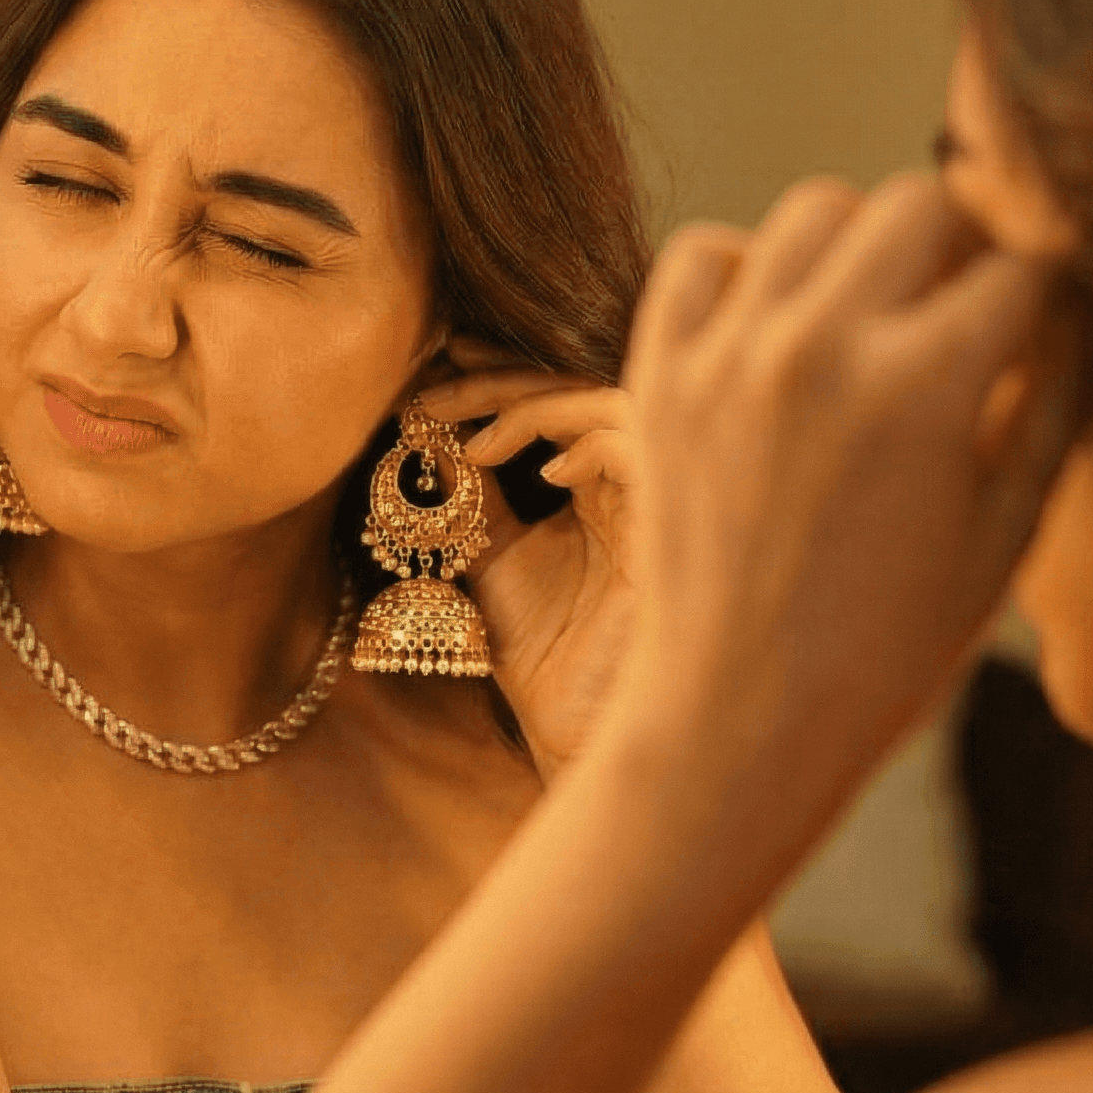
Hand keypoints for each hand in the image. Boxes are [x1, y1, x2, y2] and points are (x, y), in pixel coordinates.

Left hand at [419, 331, 657, 774]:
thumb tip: (425, 428)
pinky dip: (590, 443)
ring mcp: (653, 500)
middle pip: (576, 386)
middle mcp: (628, 481)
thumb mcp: (488, 554)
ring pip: (613, 403)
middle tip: (434, 395)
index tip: (433, 364)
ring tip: (479, 442)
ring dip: (540, 405)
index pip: (549, 397)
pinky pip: (641, 449)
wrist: (575, 728)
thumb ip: (467, 493)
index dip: (495, 371)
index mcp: (592, 482)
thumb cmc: (545, 653)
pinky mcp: (667, 529)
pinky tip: (545, 474)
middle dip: (500, 381)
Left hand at [608, 172, 1083, 816]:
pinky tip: (778, 327)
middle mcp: (820, 345)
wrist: (739, 719)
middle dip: (964, 245)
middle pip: (921, 200)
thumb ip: (1057, 404)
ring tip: (872, 321)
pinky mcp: (659, 372)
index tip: (1051, 320)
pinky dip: (745, 268)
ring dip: (860, 247)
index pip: (1024, 263)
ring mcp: (728, 353)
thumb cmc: (887, 650)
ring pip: (814, 208)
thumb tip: (1091, 308)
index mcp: (923, 385)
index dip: (1055, 291)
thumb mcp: (1005, 534)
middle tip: (965, 313)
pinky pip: (703, 252)